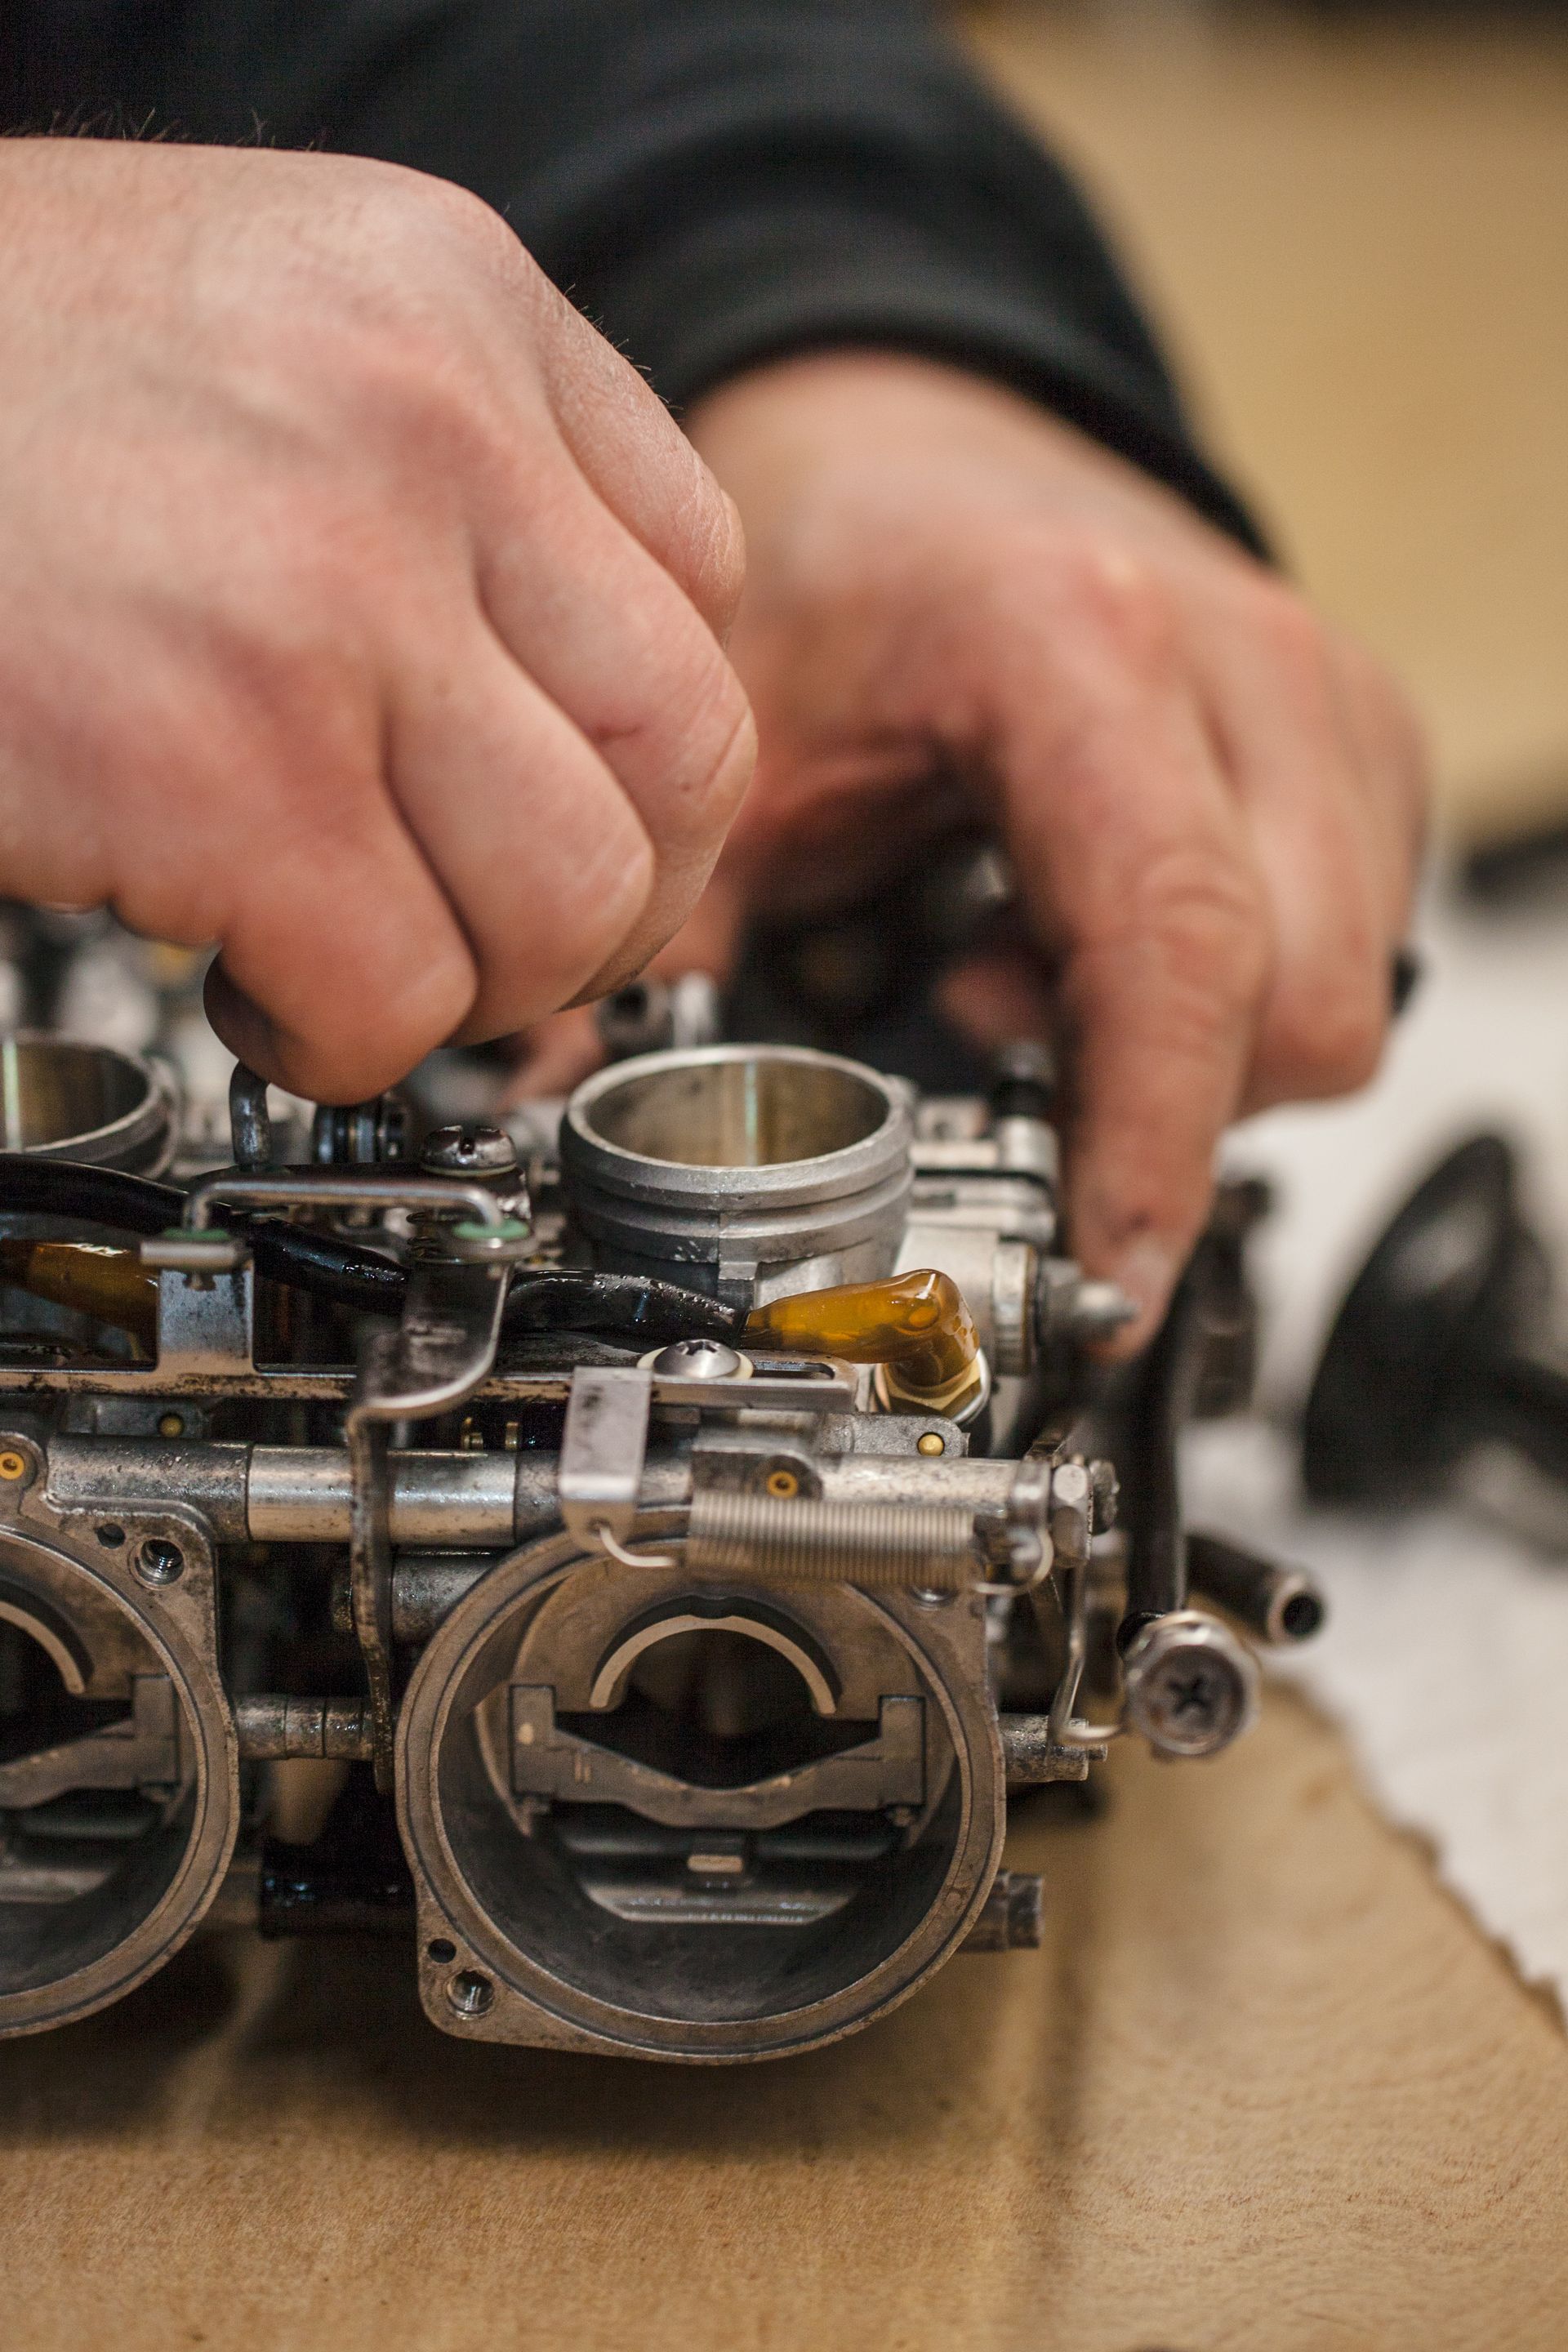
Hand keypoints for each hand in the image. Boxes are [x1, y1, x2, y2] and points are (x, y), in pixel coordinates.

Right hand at [0, 140, 753, 1100]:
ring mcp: (331, 594)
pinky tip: (254, 983)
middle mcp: (423, 425)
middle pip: (687, 752)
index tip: (575, 815)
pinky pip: (401, 993)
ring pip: (576, 897)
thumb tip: (561, 691)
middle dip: (611, 897)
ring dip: (482, 984)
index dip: (644, 749)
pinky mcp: (218, 766)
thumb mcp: (257, 333)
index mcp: (448, 301)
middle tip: (497, 932)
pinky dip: (344, 1038)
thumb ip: (438, 472)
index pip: (702, 577)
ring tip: (359, 956)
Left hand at [638, 352, 1422, 1346]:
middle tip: (984, 1046)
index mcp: (1081, 648)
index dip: (1146, 1142)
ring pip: (1343, 995)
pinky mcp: (1355, 745)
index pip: (1178, 947)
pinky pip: (1352, 947)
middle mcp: (1243, 667)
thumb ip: (666, 938)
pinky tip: (1088, 942)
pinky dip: (1233, 998)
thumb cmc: (844, 567)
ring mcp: (1321, 704)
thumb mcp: (730, 745)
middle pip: (1298, 1008)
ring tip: (1022, 981)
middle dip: (1164, 1102)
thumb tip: (572, 1121)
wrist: (923, 449)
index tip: (1100, 1274)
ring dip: (1198, 1054)